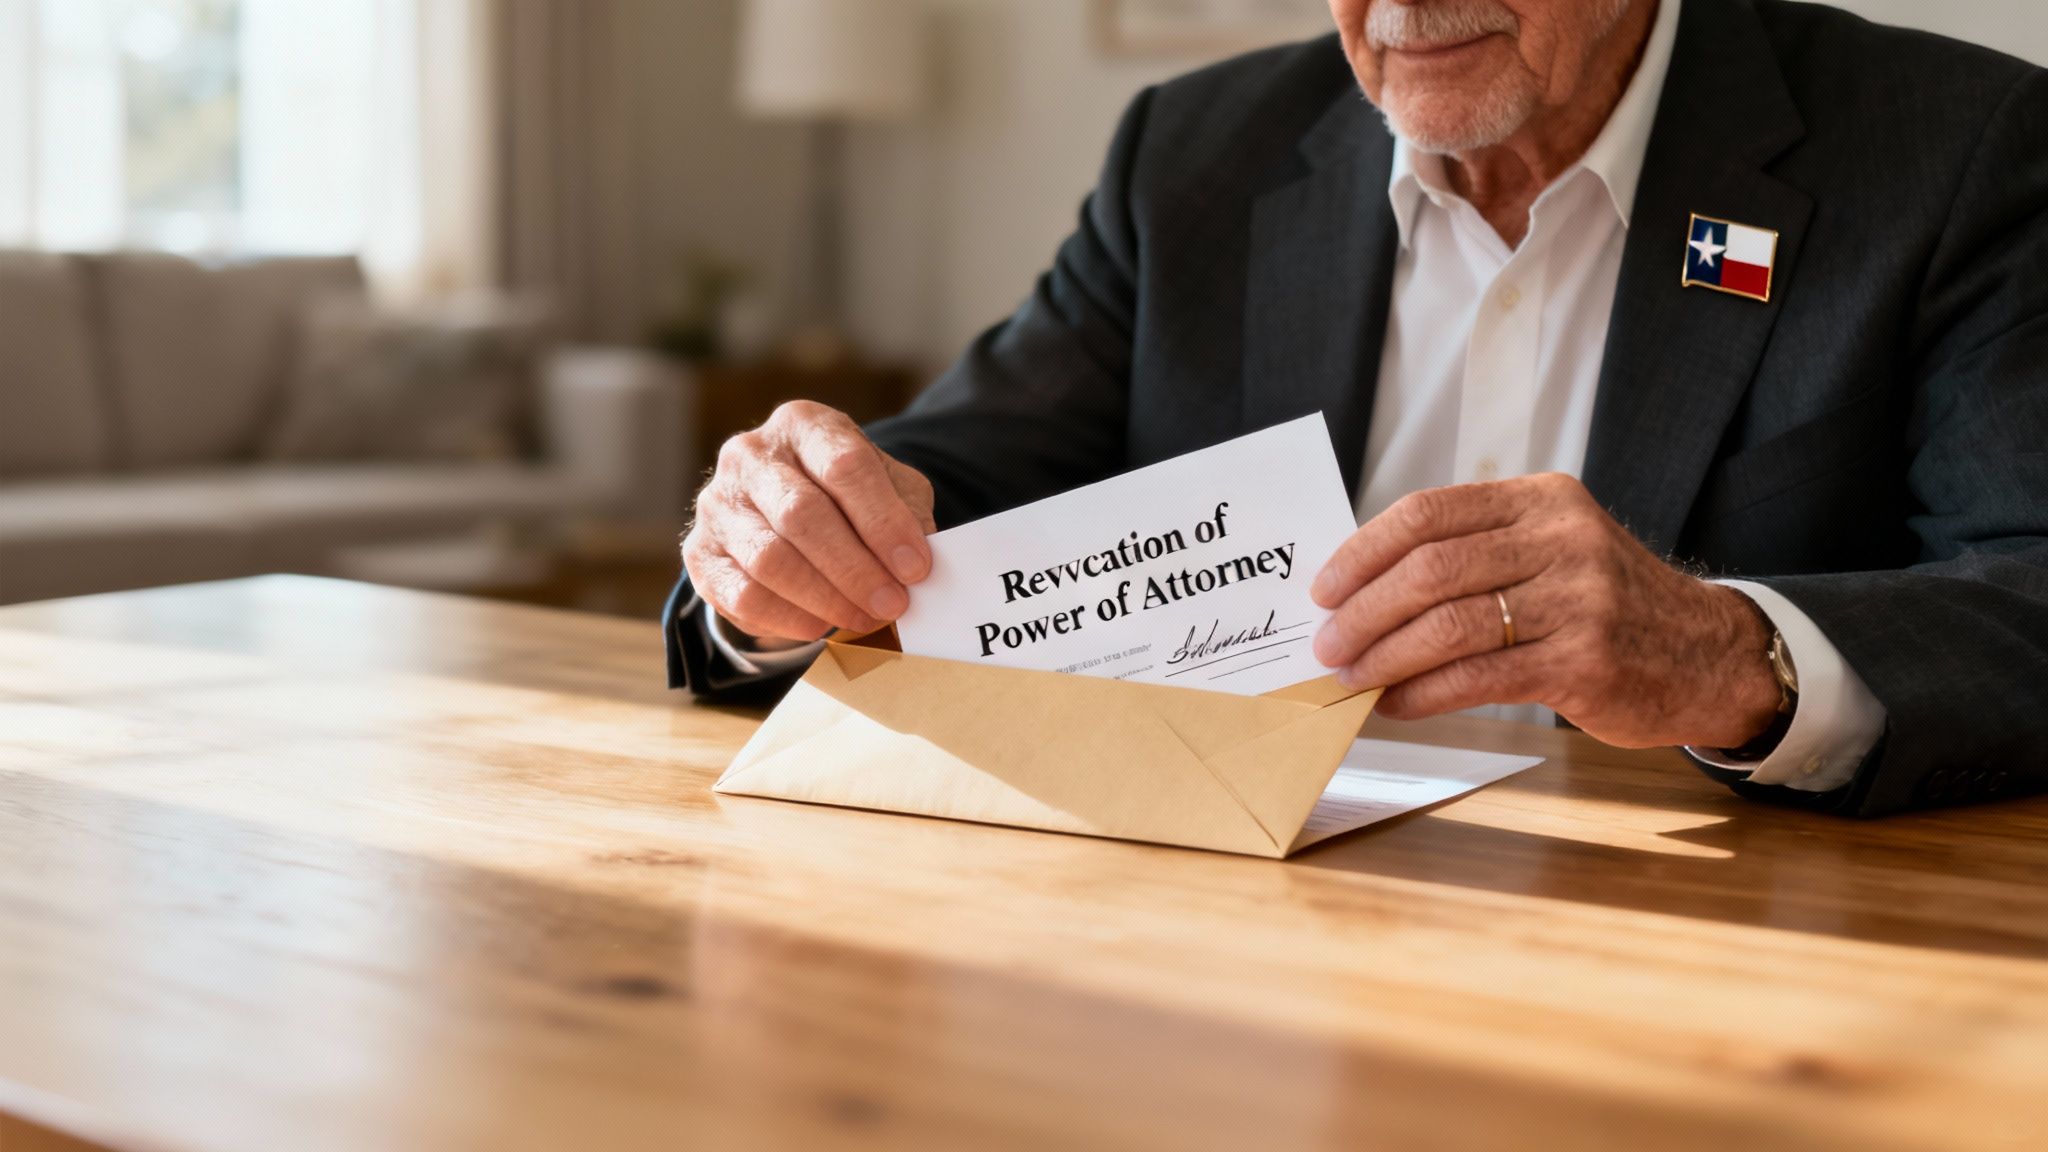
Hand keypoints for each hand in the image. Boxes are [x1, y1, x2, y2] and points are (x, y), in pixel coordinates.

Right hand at [683, 401, 937, 641]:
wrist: (786, 514)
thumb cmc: (848, 498)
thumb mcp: (889, 487)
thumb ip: (907, 515)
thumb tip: (921, 563)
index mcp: (803, 424)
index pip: (844, 466)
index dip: (883, 522)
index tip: (916, 567)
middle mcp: (750, 454)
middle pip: (803, 514)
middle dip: (855, 568)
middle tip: (892, 603)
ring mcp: (718, 502)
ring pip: (770, 558)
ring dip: (825, 597)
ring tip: (865, 618)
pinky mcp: (699, 552)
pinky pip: (742, 594)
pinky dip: (787, 618)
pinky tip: (821, 626)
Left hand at [1309, 473, 1781, 748]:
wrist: (1708, 654)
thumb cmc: (1608, 604)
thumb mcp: (1552, 548)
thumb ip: (1475, 553)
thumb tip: (1364, 589)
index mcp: (1541, 500)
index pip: (1429, 513)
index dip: (1364, 551)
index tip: (1325, 589)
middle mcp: (1561, 540)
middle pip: (1431, 568)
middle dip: (1363, 611)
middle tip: (1327, 645)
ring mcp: (1578, 600)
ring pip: (1450, 623)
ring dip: (1385, 656)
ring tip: (1351, 678)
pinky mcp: (1584, 662)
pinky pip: (1479, 676)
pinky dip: (1425, 693)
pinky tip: (1397, 703)